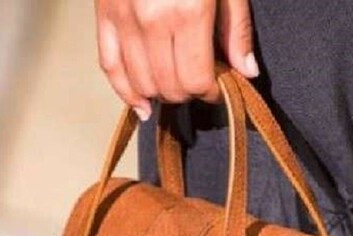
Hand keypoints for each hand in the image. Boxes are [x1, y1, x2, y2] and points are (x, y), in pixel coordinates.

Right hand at [95, 0, 257, 120]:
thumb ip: (235, 29)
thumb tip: (247, 73)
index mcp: (186, 13)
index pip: (194, 79)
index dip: (209, 91)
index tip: (218, 86)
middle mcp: (150, 21)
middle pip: (167, 85)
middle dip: (187, 93)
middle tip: (199, 83)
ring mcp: (122, 19)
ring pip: (139, 82)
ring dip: (160, 94)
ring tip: (175, 91)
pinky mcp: (104, 15)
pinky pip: (109, 65)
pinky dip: (124, 90)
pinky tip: (140, 105)